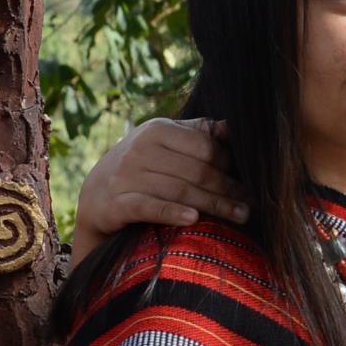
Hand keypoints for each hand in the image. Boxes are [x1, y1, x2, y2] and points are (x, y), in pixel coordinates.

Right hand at [70, 118, 245, 266]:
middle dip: (228, 190)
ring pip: (180, 191)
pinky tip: (194, 219)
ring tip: (239, 216)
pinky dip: (172, 212)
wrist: (95, 195)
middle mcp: (140, 149)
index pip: (205, 148)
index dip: (230, 166)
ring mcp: (126, 176)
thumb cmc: (141, 167)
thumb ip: (196, 133)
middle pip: (197, 171)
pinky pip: (149, 207)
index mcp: (157, 130)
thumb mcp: (164, 142)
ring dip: (214, 205)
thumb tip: (231, 126)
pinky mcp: (115, 203)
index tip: (249, 182)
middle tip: (250, 205)